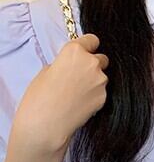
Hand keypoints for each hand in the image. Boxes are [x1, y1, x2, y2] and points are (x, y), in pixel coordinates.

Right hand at [14, 34, 108, 154]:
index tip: (87, 51)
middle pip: (101, 59)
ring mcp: (101, 82)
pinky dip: (95, 95)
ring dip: (94, 81)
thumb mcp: (48, 69)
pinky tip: (82, 102)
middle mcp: (92, 63)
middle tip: (81, 75)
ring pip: (102, 77)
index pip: (92, 40)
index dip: (89, 46)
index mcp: (75, 51)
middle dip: (94, 65)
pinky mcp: (104, 98)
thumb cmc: (41, 94)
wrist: (48, 121)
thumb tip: (73, 66)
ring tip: (78, 92)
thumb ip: (66, 63)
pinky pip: (102, 92)